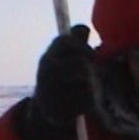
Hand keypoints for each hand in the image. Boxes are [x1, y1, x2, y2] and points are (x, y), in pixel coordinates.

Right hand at [13, 24, 94, 139]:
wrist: (46, 108)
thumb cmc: (61, 76)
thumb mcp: (63, 56)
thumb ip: (75, 40)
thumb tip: (84, 29)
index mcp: (48, 57)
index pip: (66, 43)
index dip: (84, 48)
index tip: (92, 56)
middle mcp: (46, 73)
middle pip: (81, 65)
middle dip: (92, 70)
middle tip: (92, 75)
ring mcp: (50, 92)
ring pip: (87, 84)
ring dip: (92, 87)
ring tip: (87, 88)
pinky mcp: (58, 110)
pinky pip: (87, 102)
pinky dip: (90, 102)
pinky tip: (84, 102)